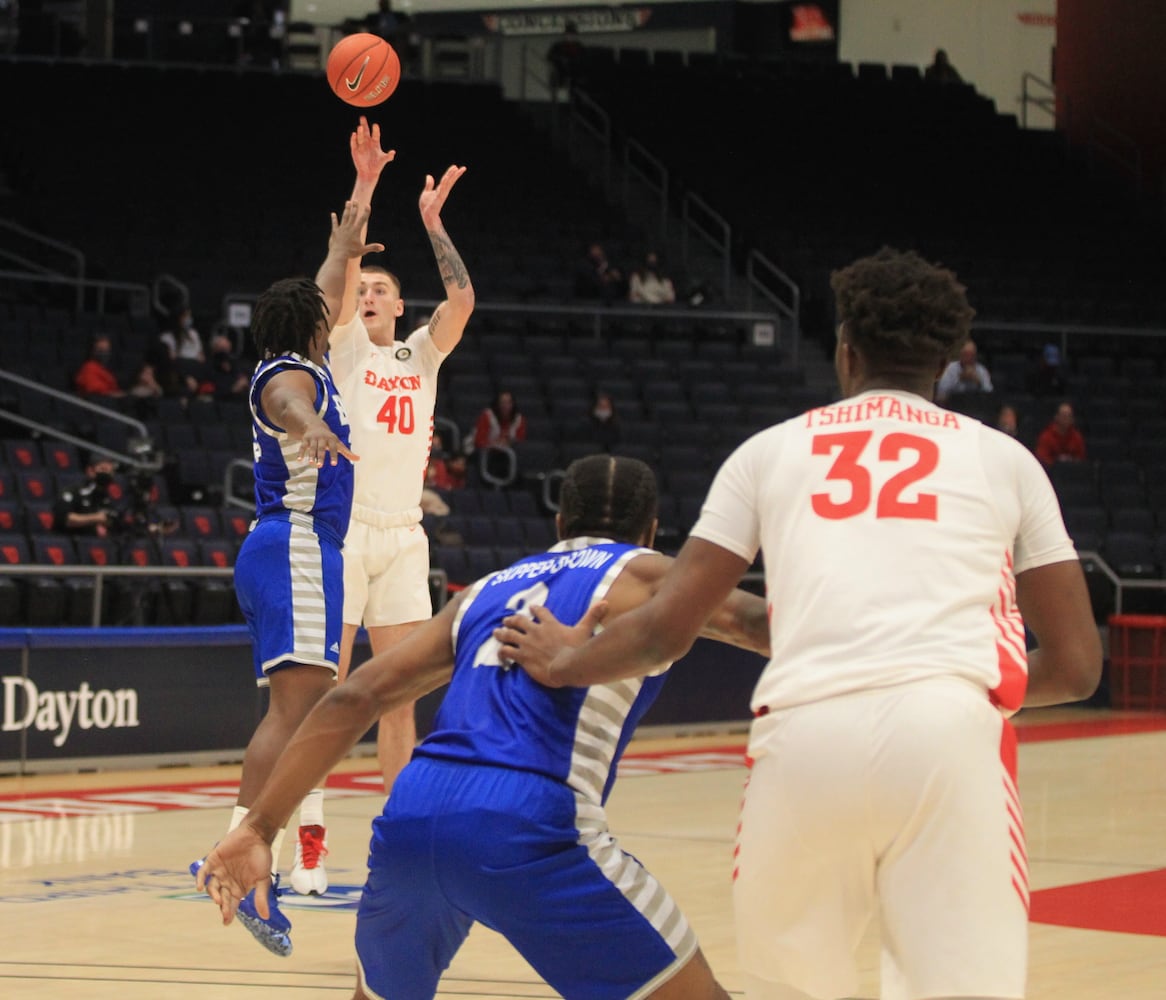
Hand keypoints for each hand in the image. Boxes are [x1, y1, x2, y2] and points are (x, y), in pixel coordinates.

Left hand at [194, 825, 274, 925]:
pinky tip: (199, 886)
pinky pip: (203, 872)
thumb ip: (261, 896)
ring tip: (218, 899)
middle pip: (221, 897)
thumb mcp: (263, 879)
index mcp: (238, 888)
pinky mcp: (213, 861)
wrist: (257, 834)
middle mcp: (227, 882)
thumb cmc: (261, 856)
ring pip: (211, 887)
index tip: (226, 922)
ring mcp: (219, 872)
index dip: (229, 913)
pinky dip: (200, 879)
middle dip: (223, 906)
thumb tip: (265, 916)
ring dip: (213, 894)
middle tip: (225, 912)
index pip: (231, 904)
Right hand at [297, 422, 359, 466]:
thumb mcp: (338, 444)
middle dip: (320, 457)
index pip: (333, 448)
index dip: (333, 456)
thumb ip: (347, 452)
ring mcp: (313, 439)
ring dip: (311, 455)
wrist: (315, 425)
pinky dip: (301, 453)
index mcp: (332, 440)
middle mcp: (322, 439)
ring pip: (312, 448)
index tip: (333, 464)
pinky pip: (302, 446)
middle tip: (320, 466)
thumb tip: (358, 459)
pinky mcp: (305, 439)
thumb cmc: (330, 438)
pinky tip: (300, 460)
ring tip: (311, 463)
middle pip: (321, 449)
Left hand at [329, 200, 384, 261]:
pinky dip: (334, 219)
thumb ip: (373, 247)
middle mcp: (349, 228)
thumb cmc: (351, 253)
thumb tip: (383, 247)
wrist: (338, 255)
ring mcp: (341, 229)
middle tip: (356, 200)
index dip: (366, 212)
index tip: (367, 205)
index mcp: (356, 231)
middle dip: (355, 207)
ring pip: (345, 217)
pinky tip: (333, 214)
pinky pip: (334, 224)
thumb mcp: (363, 250)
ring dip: (347, 209)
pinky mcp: (335, 232)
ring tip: (348, 202)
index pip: (362, 219)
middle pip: (353, 215)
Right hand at [349, 115, 395, 182]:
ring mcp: (361, 145)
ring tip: (360, 127)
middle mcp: (368, 142)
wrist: (369, 173)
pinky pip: (354, 143)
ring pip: (360, 137)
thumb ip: (388, 156)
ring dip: (360, 132)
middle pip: (366, 132)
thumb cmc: (377, 166)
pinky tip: (354, 134)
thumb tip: (393, 153)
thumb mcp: (383, 160)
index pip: (376, 135)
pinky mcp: (355, 150)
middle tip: (362, 117)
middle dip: (364, 125)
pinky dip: (353, 139)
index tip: (375, 125)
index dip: (375, 130)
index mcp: (375, 143)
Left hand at [418, 165, 466, 228]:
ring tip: (457, 169)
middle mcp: (443, 191)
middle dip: (456, 174)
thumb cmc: (426, 206)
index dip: (451, 173)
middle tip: (463, 168)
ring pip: (448, 183)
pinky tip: (447, 177)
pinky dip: (444, 182)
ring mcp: (442, 194)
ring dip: (452, 176)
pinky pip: (442, 188)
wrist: (426, 215)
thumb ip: (429, 185)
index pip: (447, 179)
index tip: (456, 166)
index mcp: (440, 189)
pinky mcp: (439, 198)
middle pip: (450, 180)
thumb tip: (429, 176)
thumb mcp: (426, 192)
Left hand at [493, 601, 607, 685]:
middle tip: (506, 620)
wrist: (565, 666)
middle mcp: (536, 631)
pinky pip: (507, 652)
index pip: (540, 612)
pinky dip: (502, 652)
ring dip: (502, 633)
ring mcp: (527, 644)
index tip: (531, 608)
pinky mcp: (522, 657)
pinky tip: (500, 654)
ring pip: (509, 635)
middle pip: (519, 621)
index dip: (534, 609)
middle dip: (512, 620)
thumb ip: (592, 616)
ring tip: (496, 632)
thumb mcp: (585, 631)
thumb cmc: (576, 649)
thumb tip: (606, 602)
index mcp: (550, 624)